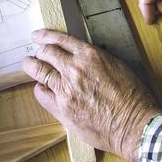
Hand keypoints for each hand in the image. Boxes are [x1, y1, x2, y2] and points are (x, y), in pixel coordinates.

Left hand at [22, 29, 159, 161]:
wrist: (132, 125)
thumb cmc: (132, 97)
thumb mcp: (118, 66)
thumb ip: (97, 60)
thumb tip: (83, 58)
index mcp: (90, 55)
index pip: (61, 40)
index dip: (46, 36)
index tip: (38, 36)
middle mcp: (74, 69)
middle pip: (46, 53)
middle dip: (39, 51)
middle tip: (36, 53)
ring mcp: (65, 89)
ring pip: (39, 71)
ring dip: (32, 66)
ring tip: (29, 65)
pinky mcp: (61, 109)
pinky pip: (41, 94)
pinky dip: (39, 89)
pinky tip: (41, 88)